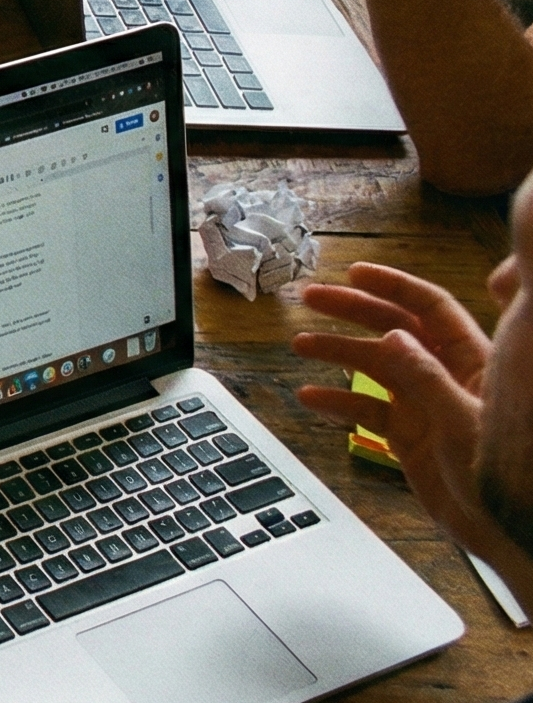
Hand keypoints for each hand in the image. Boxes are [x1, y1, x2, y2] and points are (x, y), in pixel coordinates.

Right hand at [291, 263, 524, 575]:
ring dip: (338, 353)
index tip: (355, 274)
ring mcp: (426, 406)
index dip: (394, 287)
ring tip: (301, 345)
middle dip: (352, 310)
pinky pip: (368, 412)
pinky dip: (339, 403)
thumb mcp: (463, 422)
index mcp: (474, 363)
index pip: (431, 309)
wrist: (505, 532)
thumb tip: (393, 337)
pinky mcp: (410, 437)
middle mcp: (447, 378)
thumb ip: (426, 378)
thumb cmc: (505, 478)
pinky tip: (312, 399)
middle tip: (310, 298)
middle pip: (395, 329)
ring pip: (376, 368)